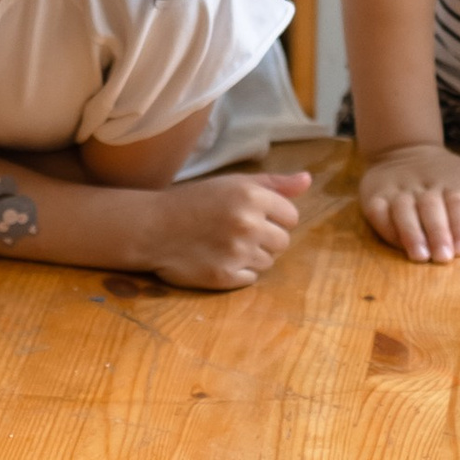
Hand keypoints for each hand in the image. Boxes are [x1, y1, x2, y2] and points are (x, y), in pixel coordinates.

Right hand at [145, 172, 311, 289]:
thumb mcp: (232, 183)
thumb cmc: (193, 201)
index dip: (274, 217)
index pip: (291, 216)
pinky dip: (238, 271)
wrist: (152, 227)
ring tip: (225, 244)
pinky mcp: (225, 277)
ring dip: (252, 256)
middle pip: (283, 242)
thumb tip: (308, 180)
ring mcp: (237, 252)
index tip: (252, 216)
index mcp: (251, 196)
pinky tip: (218, 258)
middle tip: (236, 231)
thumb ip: (273, 183)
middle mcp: (248, 224)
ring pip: (268, 262)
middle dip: (265, 238)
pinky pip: (251, 278)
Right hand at [358, 144, 459, 262]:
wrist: (405, 150)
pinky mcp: (375, 195)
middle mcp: (424, 184)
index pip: (457, 203)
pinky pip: (378, 212)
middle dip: (437, 233)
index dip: (459, 226)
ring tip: (420, 256)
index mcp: (453, 180)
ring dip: (411, 233)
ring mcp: (398, 189)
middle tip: (443, 257)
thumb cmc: (448, 175)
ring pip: (403, 210)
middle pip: (430, 207)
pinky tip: (398, 244)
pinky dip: (387, 228)